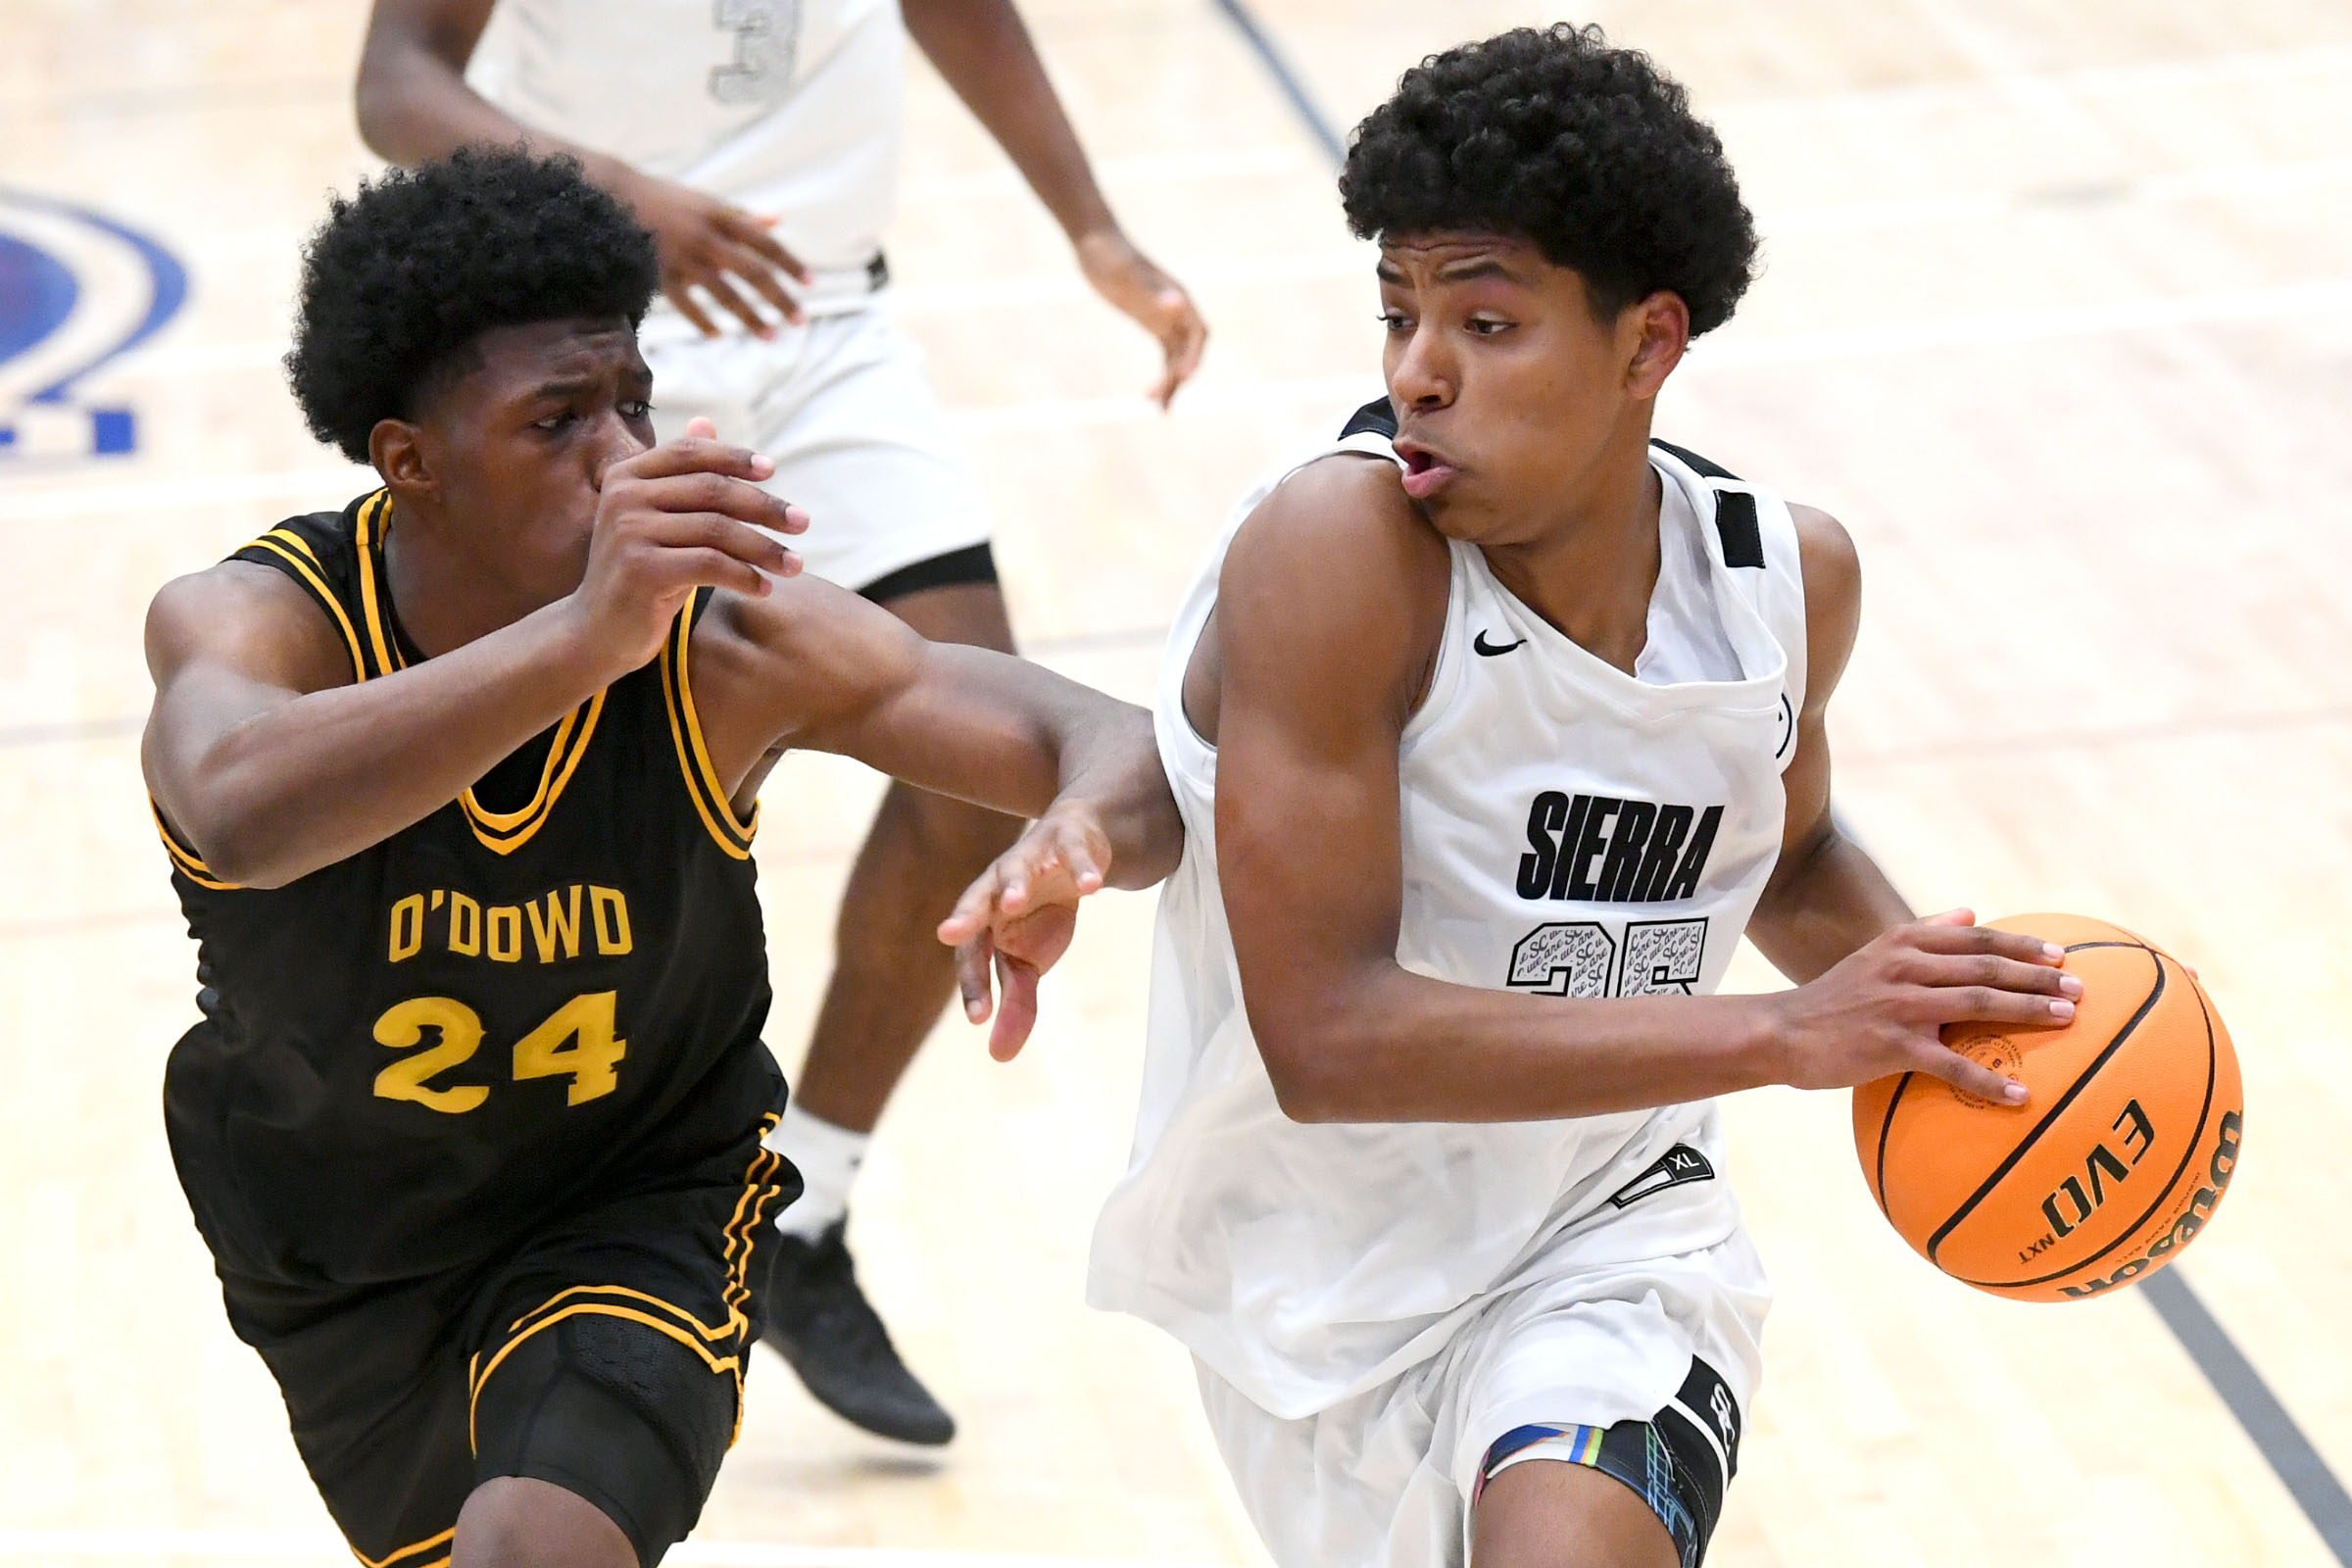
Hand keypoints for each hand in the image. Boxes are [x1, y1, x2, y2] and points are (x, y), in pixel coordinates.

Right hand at [569, 417, 805, 673]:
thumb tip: (706, 422)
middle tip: (802, 522)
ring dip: (765, 548)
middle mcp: (623, 497)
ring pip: (718, 529)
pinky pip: (711, 565)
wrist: (598, 631)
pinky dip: (745, 576)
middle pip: (712, 490)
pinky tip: (764, 589)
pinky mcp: (642, 570)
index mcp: (626, 475)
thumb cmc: (640, 570)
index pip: (690, 453)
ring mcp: (629, 532)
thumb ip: (681, 475)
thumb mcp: (658, 517)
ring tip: (795, 565)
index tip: (773, 471)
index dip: (734, 458)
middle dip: (765, 506)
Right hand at [610, 166, 810, 337]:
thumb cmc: (667, 201)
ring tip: (771, 336)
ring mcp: (684, 258)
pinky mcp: (660, 274)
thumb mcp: (706, 202)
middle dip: (779, 298)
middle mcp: (707, 237)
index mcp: (720, 216)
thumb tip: (778, 221)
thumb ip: (741, 216)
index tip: (810, 283)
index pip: (765, 242)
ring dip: (750, 318)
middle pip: (753, 272)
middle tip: (800, 321)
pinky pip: (687, 305)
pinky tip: (719, 335)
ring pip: (725, 294)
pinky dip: (703, 322)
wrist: (612, 196)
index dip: (789, 262)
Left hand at [936, 805, 1111, 1061]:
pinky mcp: (1065, 841)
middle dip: (963, 916)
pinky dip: (1082, 869)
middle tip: (948, 934)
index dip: (973, 984)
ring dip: (1012, 885)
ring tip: (1013, 902)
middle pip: (974, 901)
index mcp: (983, 921)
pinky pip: (1072, 855)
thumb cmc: (1041, 912)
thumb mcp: (1030, 961)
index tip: (978, 1018)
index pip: (971, 954)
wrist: (1077, 848)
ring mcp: (1030, 860)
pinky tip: (1092, 887)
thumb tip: (998, 1057)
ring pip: (1015, 870)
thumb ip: (1016, 1005)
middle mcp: (996, 888)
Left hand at [1073, 228, 1206, 409]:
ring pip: (1177, 357)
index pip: (1198, 334)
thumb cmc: (1111, 257)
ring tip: (1159, 409)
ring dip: (1172, 383)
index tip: (1183, 379)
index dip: (1194, 357)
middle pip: (1188, 351)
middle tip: (1162, 404)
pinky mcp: (1150, 322)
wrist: (1095, 244)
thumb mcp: (1129, 277)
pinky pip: (1164, 354)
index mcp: (1178, 299)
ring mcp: (1165, 317)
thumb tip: (1179, 304)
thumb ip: (1154, 293)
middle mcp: (1177, 310)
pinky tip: (1150, 395)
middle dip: (1179, 378)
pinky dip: (1162, 374)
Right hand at [1766, 909, 2083, 1103]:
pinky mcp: (1893, 1046)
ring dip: (2028, 1010)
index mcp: (1905, 942)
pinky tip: (2020, 1094)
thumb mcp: (1875, 952)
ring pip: (1978, 1003)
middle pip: (1986, 967)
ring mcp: (1901, 1006)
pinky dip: (1989, 1080)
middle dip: (2038, 977)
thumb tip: (1970, 912)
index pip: (1975, 938)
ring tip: (2067, 1019)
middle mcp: (1906, 967)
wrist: (1784, 1031)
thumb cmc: (1835, 996)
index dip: (2021, 945)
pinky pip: (1951, 1064)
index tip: (2059, 954)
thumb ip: (1923, 931)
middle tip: (2079, 988)